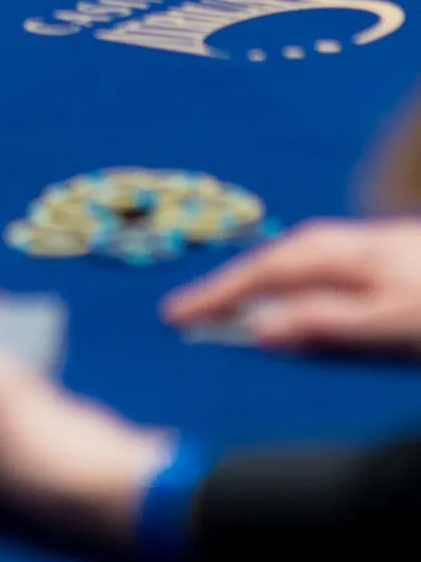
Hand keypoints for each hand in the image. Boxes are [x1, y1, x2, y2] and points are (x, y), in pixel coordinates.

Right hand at [162, 218, 420, 350]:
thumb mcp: (387, 325)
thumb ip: (323, 322)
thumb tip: (258, 326)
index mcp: (342, 254)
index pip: (264, 273)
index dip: (217, 295)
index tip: (174, 317)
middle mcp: (351, 241)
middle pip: (279, 257)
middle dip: (233, 281)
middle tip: (193, 311)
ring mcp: (374, 245)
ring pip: (303, 257)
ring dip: (264, 278)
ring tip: (235, 303)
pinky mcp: (393, 256)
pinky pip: (324, 263)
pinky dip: (296, 279)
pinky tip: (304, 294)